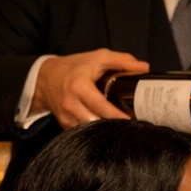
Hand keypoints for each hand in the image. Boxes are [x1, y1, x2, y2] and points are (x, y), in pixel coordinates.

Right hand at [32, 49, 147, 127]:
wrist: (45, 77)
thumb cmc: (74, 67)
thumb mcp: (97, 57)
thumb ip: (121, 60)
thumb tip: (144, 67)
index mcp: (79, 86)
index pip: (100, 106)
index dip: (117, 115)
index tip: (131, 119)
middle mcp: (70, 104)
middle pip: (95, 122)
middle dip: (113, 126)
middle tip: (132, 126)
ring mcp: (66, 116)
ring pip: (89, 131)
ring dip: (106, 131)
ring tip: (122, 128)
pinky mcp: (64, 125)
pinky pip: (83, 133)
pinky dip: (96, 132)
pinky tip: (108, 129)